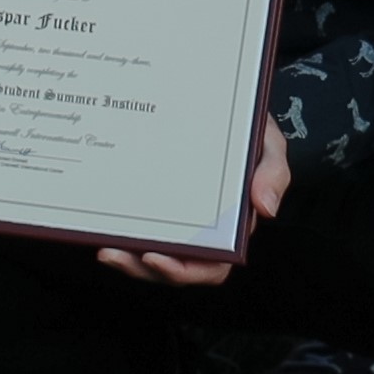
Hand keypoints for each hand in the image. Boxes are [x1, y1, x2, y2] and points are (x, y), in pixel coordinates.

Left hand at [93, 120, 295, 289]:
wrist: (225, 103)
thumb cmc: (249, 129)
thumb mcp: (269, 143)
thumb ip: (273, 172)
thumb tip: (266, 207)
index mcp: (231, 224)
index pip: (212, 264)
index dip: (185, 270)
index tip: (155, 257)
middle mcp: (202, 228)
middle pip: (175, 266)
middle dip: (144, 270)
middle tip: (116, 255)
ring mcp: (177, 216)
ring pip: (152, 254)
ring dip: (128, 259)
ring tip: (107, 250)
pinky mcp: (155, 201)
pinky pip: (138, 227)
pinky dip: (121, 232)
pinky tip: (100, 226)